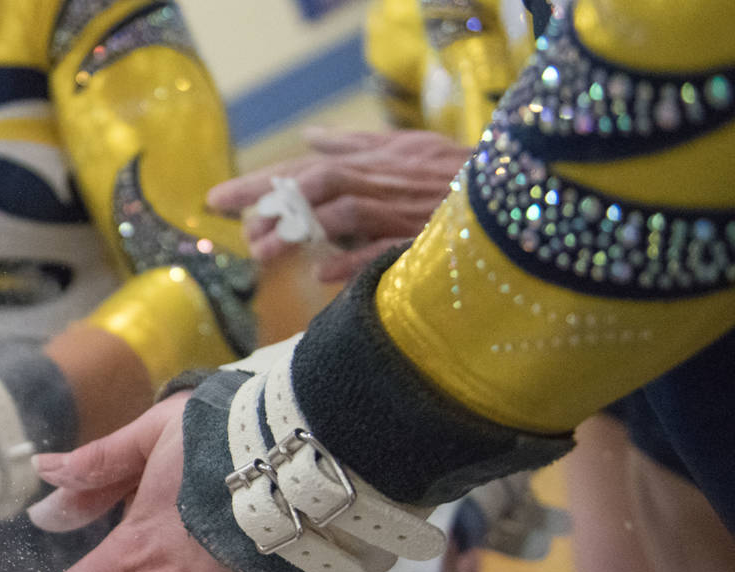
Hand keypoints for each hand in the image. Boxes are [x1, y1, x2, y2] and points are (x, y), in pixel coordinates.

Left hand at [207, 128, 468, 282]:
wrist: (518, 191)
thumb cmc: (459, 171)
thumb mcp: (408, 146)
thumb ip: (357, 142)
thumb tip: (311, 135)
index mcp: (375, 161)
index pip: (305, 168)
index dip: (260, 182)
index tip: (216, 200)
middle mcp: (383, 180)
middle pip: (316, 183)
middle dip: (269, 200)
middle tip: (233, 225)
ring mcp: (404, 209)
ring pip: (344, 213)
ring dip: (301, 230)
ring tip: (263, 252)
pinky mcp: (426, 239)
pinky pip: (385, 248)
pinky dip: (355, 260)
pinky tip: (322, 273)